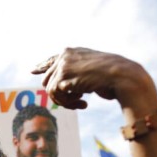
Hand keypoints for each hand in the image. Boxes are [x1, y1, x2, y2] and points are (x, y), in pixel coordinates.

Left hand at [32, 47, 155, 109]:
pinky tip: (84, 103)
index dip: (42, 66)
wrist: (123, 76)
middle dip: (60, 94)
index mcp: (73, 52)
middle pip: (48, 80)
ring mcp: (63, 65)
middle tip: (77, 101)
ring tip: (81, 102)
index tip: (33, 71)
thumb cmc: (113, 76)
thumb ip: (76, 74)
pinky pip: (56, 96)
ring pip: (50, 90)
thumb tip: (61, 86)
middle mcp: (65, 56)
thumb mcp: (92, 71)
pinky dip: (69, 103)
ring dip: (66, 101)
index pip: (52, 60)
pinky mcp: (63, 76)